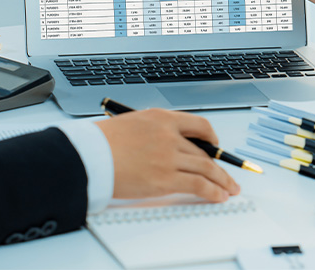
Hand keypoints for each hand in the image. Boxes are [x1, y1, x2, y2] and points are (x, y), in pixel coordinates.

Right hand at [95, 109, 239, 202]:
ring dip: (222, 180)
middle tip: (226, 175)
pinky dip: (213, 191)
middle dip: (218, 166)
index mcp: (161, 118)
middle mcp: (169, 135)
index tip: (216, 147)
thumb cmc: (99, 142)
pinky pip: (198, 184)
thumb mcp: (132, 124)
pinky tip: (219, 195)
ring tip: (230, 188)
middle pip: (203, 151)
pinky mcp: (165, 179)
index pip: (198, 125)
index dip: (211, 138)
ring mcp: (168, 157)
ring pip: (206, 168)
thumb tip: (172, 145)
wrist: (85, 156)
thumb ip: (155, 132)